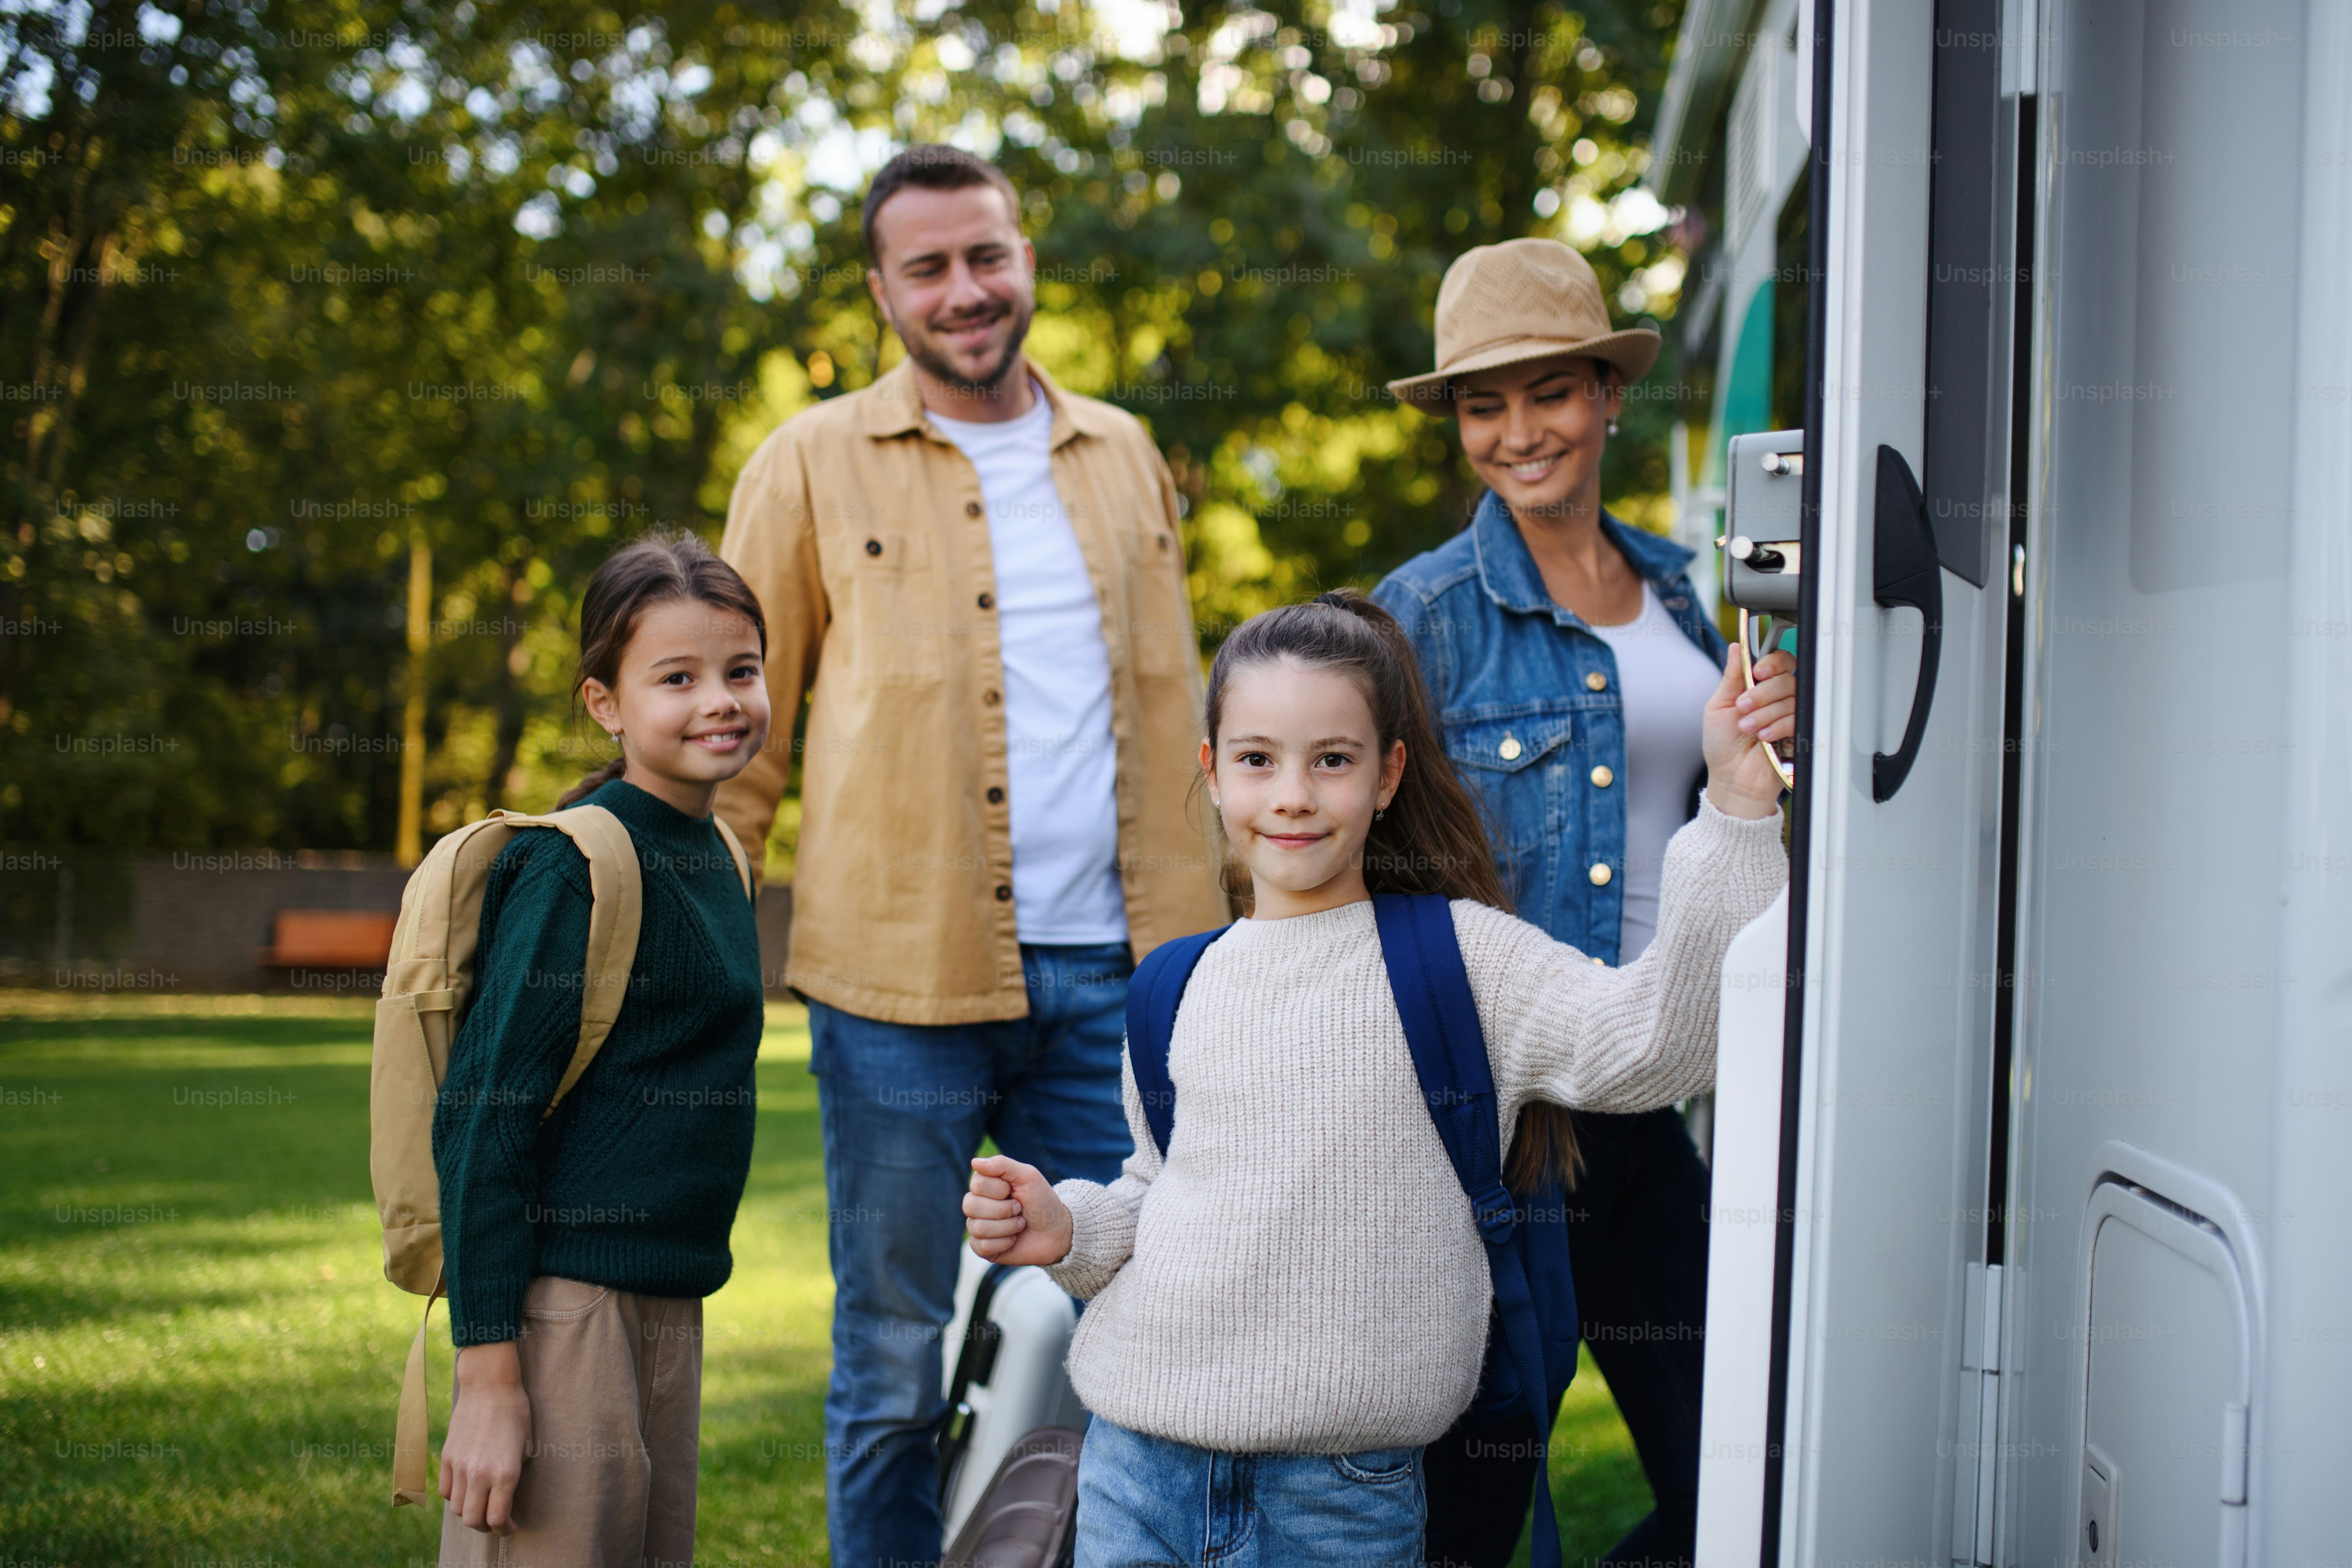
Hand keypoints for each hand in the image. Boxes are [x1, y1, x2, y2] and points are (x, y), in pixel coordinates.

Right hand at [440, 1341, 530, 1534]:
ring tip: (481, 1504)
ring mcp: (460, 1467)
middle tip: (495, 1521)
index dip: (504, 1529)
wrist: (489, 1384)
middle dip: (485, 1527)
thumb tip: (505, 1493)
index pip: (497, 1519)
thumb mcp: (526, 1444)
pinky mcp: (447, 1457)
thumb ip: (515, 1473)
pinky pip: (446, 1490)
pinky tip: (467, 1489)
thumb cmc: (515, 1411)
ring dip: (470, 1512)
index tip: (510, 1527)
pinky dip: (455, 1496)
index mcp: (505, 1473)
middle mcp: (480, 1474)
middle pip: (473, 1520)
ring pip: (457, 1508)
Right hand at [964, 1155, 1073, 1266]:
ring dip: (1007, 1227)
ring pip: (978, 1228)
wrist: (1055, 1231)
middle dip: (1004, 1210)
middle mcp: (976, 1204)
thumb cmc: (1041, 1201)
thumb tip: (974, 1162)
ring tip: (1019, 1224)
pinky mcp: (981, 1248)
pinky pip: (982, 1246)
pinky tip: (1013, 1239)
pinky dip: (1005, 1243)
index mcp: (984, 1184)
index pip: (977, 1184)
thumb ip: (1002, 1165)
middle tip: (1019, 1209)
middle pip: (971, 1206)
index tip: (1015, 1191)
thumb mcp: (1028, 1176)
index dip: (1000, 1190)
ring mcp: (977, 1227)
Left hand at [1702, 647, 1797, 818]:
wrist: (1731, 779)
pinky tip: (1763, 737)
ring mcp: (1789, 715)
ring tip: (1747, 728)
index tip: (1758, 672)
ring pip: (1790, 698)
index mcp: (1759, 687)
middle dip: (1762, 692)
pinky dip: (1776, 726)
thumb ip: (1731, 677)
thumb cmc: (1723, 746)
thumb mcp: (1718, 707)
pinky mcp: (1799, 733)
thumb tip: (1736, 648)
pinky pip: (1796, 719)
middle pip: (1786, 678)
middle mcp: (1777, 699)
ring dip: (1764, 713)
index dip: (1772, 663)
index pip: (1779, 662)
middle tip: (1743, 707)